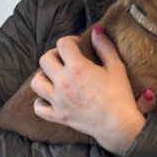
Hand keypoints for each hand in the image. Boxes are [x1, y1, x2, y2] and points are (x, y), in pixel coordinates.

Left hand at [31, 27, 155, 155]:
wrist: (118, 125)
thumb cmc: (120, 96)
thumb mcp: (116, 68)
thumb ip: (105, 47)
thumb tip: (96, 31)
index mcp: (77, 68)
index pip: (63, 44)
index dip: (70, 40)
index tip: (77, 44)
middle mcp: (63, 82)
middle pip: (45, 60)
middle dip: (54, 55)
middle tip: (65, 59)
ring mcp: (58, 100)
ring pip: (36, 82)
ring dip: (43, 76)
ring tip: (55, 77)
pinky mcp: (58, 116)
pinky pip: (38, 107)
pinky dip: (41, 101)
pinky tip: (50, 97)